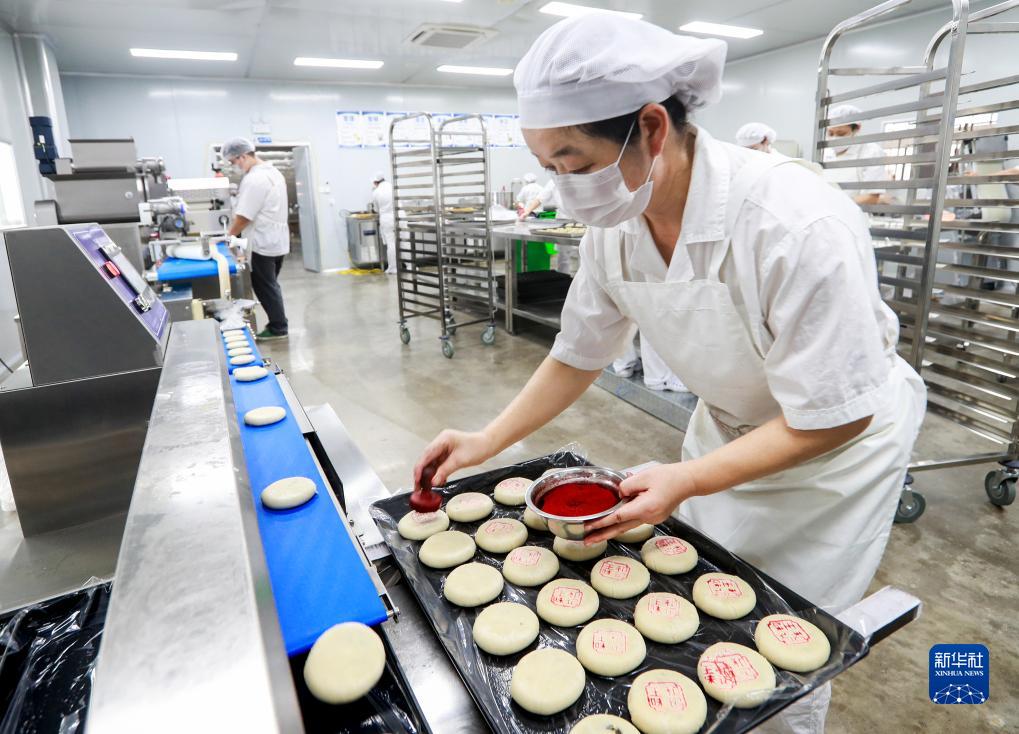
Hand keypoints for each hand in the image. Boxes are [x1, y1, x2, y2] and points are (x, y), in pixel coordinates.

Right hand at [413, 429, 495, 487]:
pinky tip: (437, 482)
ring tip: (425, 488)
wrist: (488, 445)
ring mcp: (443, 448)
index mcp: (443, 439)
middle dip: (421, 474)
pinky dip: (437, 473)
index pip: (426, 454)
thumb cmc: (477, 448)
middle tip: (418, 487)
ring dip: (429, 475)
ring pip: (431, 463)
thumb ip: (445, 471)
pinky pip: (438, 464)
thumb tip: (433, 482)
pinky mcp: (447, 453)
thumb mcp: (460, 461)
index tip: (416, 480)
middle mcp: (440, 442)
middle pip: (426, 459)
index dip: (419, 468)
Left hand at [583, 463, 697, 543]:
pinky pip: (634, 521)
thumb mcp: (644, 476)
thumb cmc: (669, 477)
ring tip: (595, 536)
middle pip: (621, 528)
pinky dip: (622, 523)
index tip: (589, 526)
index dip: (602, 522)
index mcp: (645, 508)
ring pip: (627, 526)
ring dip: (611, 531)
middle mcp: (648, 518)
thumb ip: (626, 486)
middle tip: (586, 541)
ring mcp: (652, 520)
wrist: (687, 482)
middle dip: (603, 535)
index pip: (618, 517)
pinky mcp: (653, 517)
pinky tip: (613, 522)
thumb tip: (618, 495)